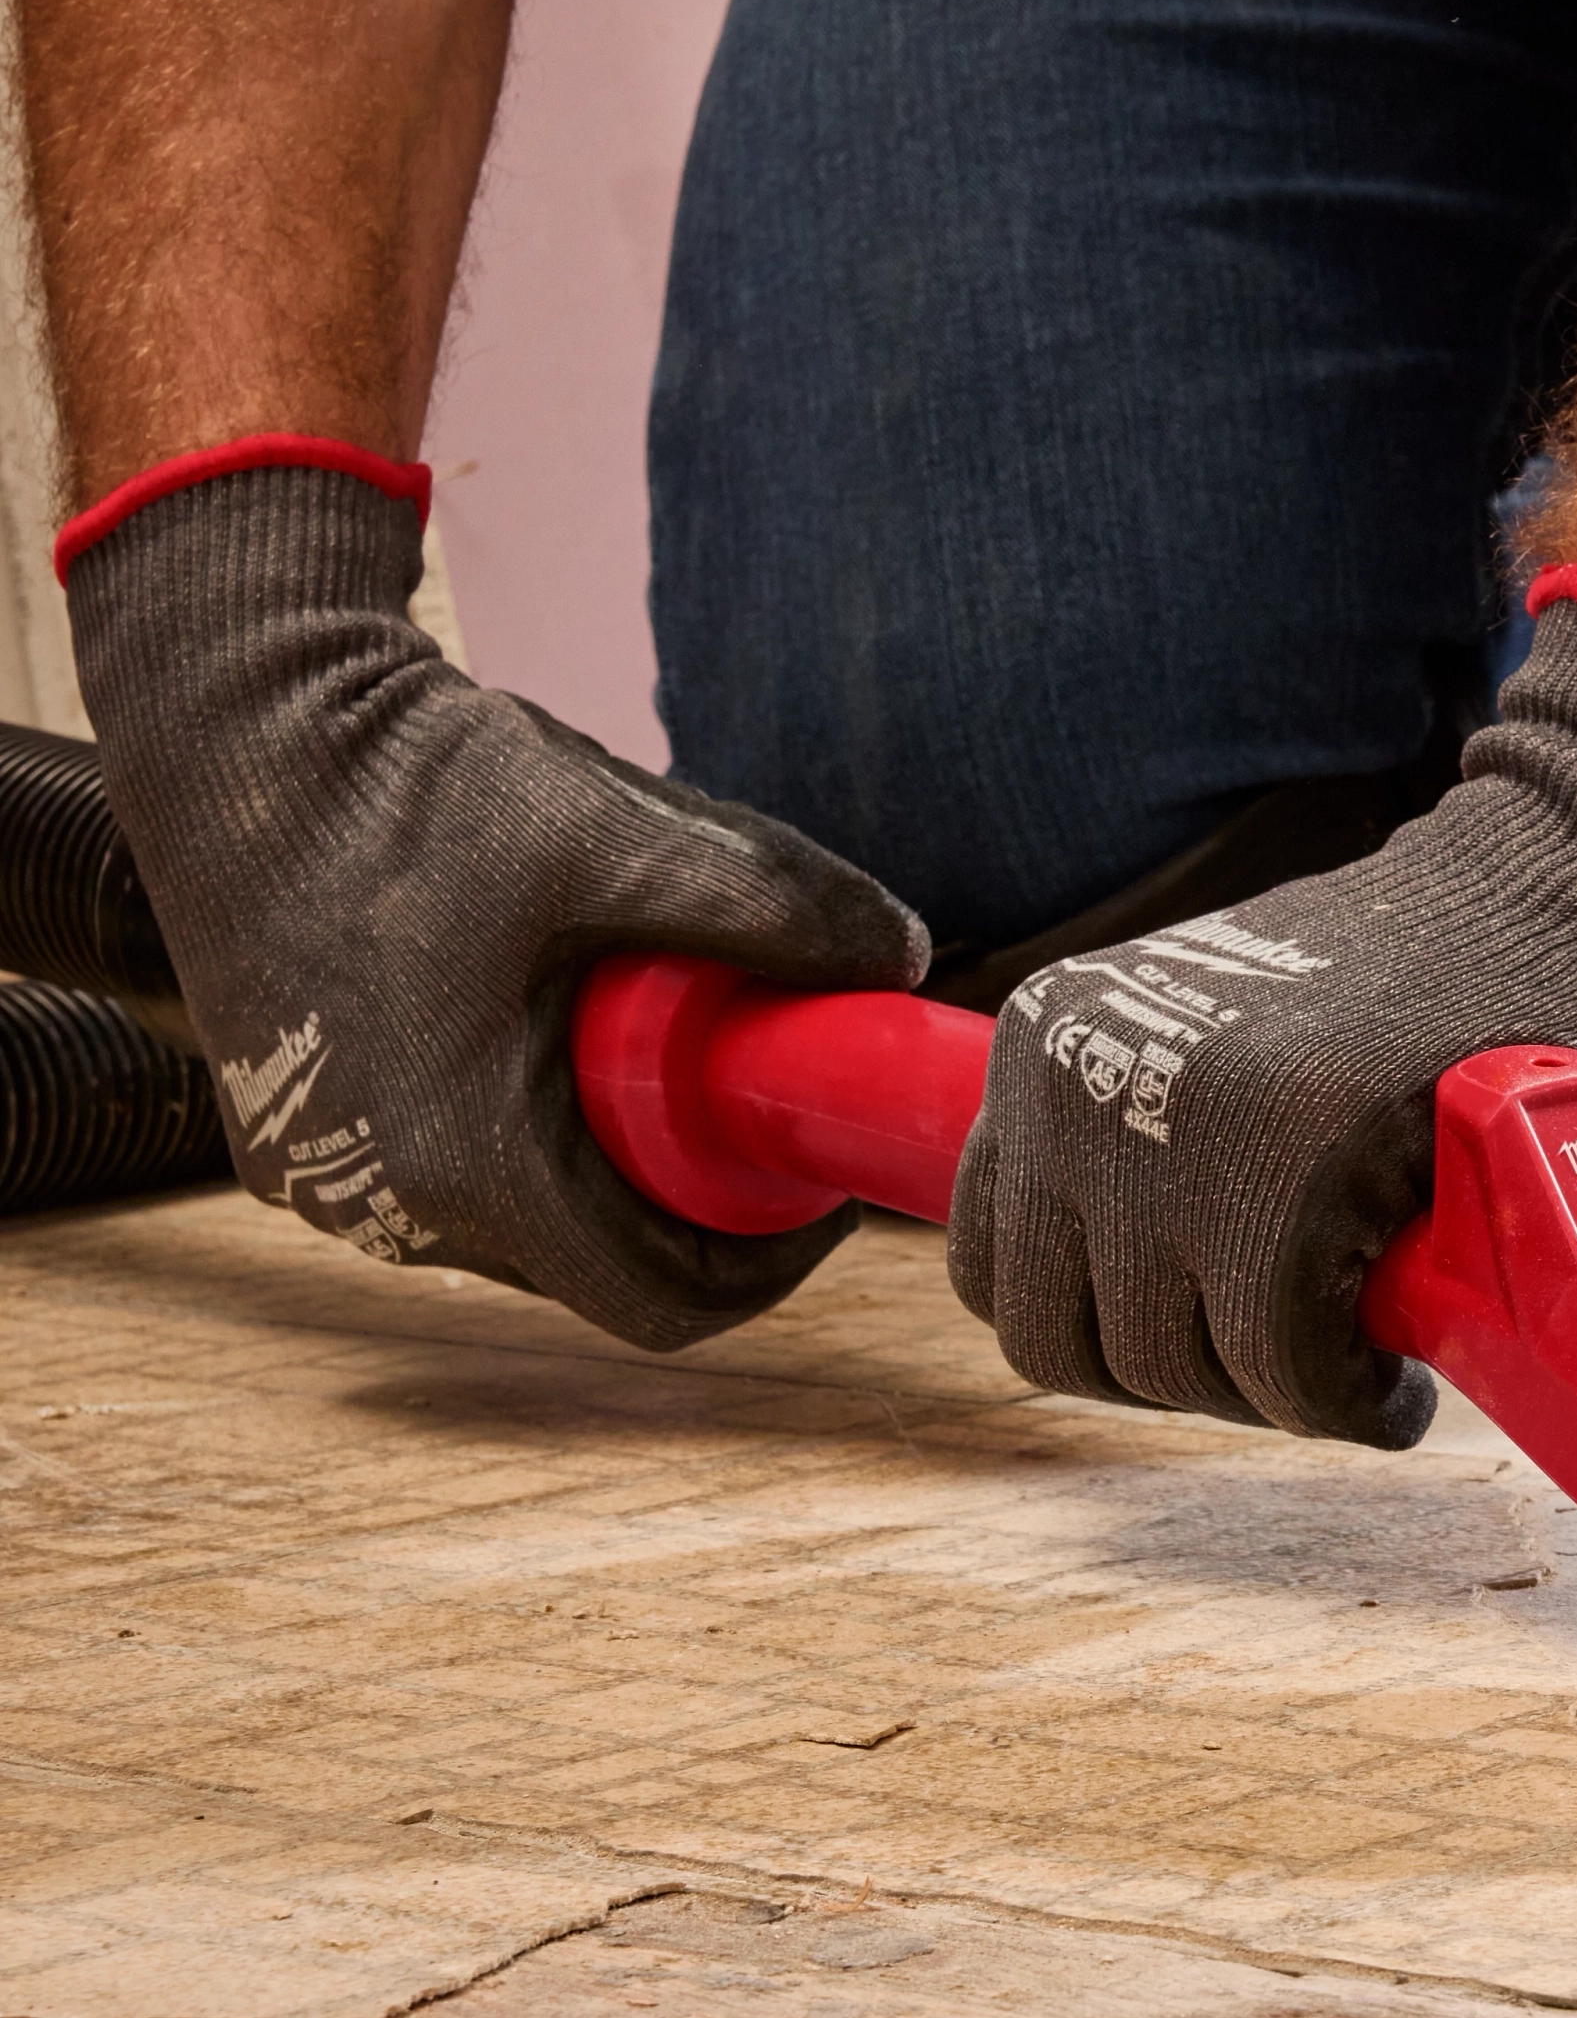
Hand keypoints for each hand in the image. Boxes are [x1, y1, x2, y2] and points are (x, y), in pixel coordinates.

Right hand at [67, 464, 929, 1344]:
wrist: (230, 716)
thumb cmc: (410, 782)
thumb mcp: (626, 837)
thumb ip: (779, 903)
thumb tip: (905, 960)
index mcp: (467, 1167)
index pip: (664, 1301)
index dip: (771, 1260)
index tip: (820, 1177)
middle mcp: (378, 1203)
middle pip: (594, 1260)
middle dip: (693, 1195)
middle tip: (755, 1093)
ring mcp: (318, 1177)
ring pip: (519, 1220)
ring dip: (606, 1159)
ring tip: (652, 1043)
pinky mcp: (284, 1133)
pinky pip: (440, 1172)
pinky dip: (521, 1128)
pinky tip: (552, 1030)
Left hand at [948, 601, 1576, 1441]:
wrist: (1575, 882)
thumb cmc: (1427, 977)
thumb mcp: (1227, 1029)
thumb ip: (1150, 1125)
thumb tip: (1113, 1289)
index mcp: (1050, 1040)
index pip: (995, 1267)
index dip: (1110, 1328)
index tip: (1210, 1329)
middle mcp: (1077, 1083)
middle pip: (1062, 1341)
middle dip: (1187, 1379)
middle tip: (1291, 1360)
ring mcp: (1174, 1132)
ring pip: (1171, 1370)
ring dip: (1271, 1395)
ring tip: (1357, 1363)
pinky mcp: (1288, 1181)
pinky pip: (1284, 1368)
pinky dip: (1348, 1407)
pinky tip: (1397, 1389)